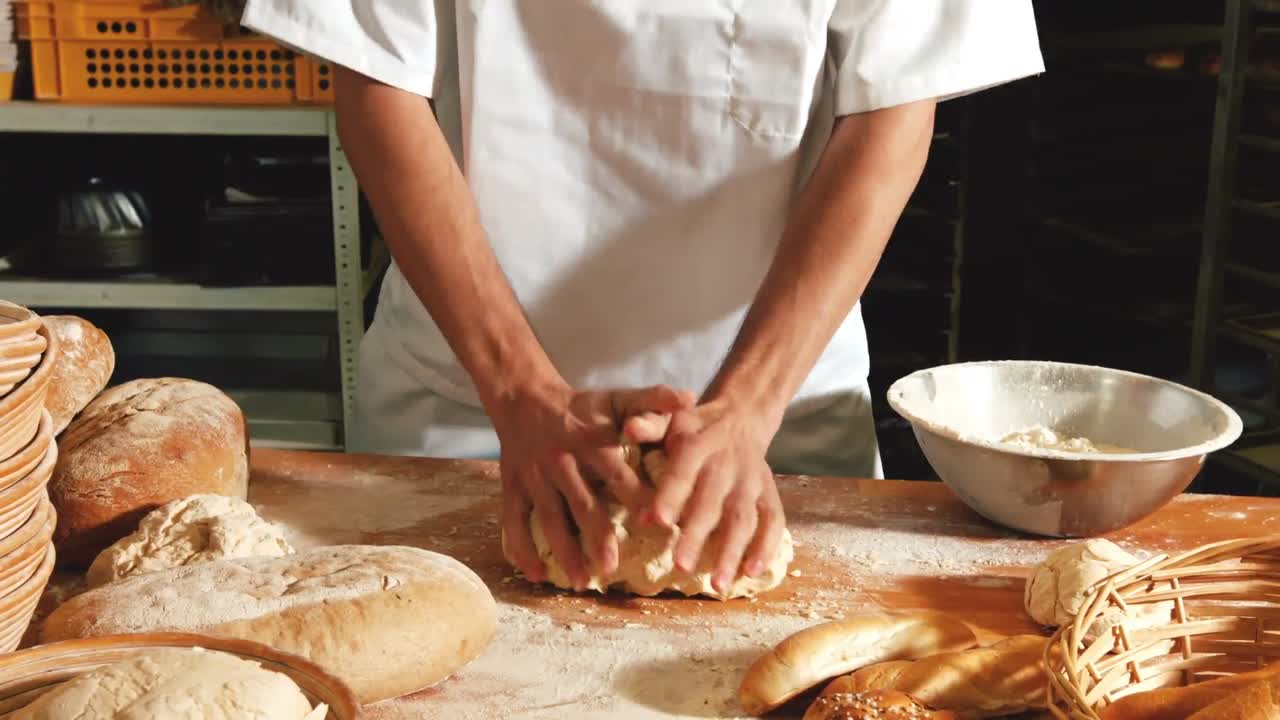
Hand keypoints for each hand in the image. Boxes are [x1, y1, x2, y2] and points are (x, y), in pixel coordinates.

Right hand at [493, 382, 694, 589]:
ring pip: (549, 518)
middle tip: (612, 567)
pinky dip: (521, 548)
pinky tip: (535, 574)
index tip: (658, 523)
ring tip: (582, 581)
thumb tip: (691, 399)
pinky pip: (514, 520)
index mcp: (592, 442)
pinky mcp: (513, 487)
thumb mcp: (617, 399)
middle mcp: (562, 461)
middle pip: (582, 503)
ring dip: (564, 551)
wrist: (525, 397)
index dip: (638, 497)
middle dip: (597, 536)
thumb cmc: (583, 407)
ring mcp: (535, 477)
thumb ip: (653, 400)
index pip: (617, 473)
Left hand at [625, 397, 785, 594]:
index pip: (683, 472)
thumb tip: (629, 429)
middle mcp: (727, 464)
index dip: (672, 496)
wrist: (741, 417)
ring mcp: (751, 481)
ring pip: (743, 518)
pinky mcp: (769, 492)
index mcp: (698, 445)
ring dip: (731, 551)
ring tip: (717, 583)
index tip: (658, 521)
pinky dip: (766, 546)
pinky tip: (751, 572)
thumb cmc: (695, 427)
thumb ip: (650, 426)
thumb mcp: (671, 419)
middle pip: (712, 503)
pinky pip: (773, 521)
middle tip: (681, 566)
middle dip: (697, 536)